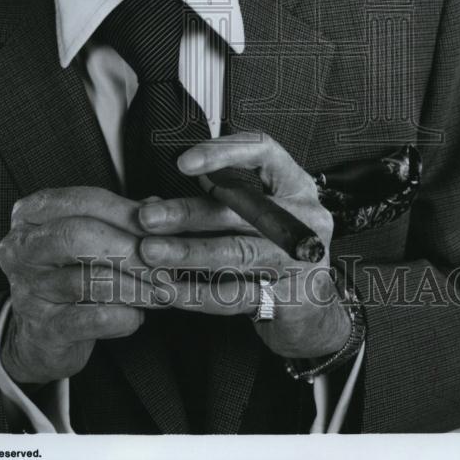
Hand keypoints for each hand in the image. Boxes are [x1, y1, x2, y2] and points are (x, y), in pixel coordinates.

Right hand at [0, 186, 164, 386]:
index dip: (126, 212)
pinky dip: (123, 317)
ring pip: (87, 280)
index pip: (82, 201)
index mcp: (30, 214)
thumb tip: (158, 210)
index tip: (161, 226)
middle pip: (78, 235)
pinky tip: (138, 316)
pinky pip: (91, 319)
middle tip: (163, 263)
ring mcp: (26, 289)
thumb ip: (121, 220)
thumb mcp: (89, 239)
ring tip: (161, 290)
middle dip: (129, 248)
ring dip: (135, 286)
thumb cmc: (70, 274)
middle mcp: (20, 248)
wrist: (41, 336)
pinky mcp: (41, 329)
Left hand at [137, 133, 350, 358]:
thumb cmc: (272, 249)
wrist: (312, 308)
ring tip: (150, 252)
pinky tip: (168, 289)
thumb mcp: (252, 215)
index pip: (263, 151)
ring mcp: (301, 259)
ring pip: (237, 252)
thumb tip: (152, 206)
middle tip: (147, 217)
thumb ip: (211, 204)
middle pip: (244, 208)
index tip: (182, 163)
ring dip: (188, 252)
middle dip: (189, 212)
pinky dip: (197, 292)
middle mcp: (304, 216)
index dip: (224, 153)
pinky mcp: (290, 299)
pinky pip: (236, 295)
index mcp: (294, 183)